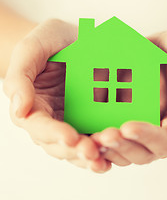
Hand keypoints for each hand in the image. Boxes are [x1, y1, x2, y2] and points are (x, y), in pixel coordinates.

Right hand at [3, 19, 110, 172]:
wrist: (70, 39)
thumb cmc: (48, 42)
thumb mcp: (32, 48)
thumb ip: (20, 76)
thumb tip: (19, 109)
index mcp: (33, 104)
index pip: (38, 125)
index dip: (52, 133)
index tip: (70, 137)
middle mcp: (51, 118)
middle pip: (58, 144)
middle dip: (75, 150)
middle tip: (92, 152)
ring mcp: (71, 120)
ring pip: (77, 147)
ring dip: (90, 156)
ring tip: (104, 159)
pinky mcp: (88, 118)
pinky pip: (93, 136)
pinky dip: (102, 149)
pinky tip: (114, 153)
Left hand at [91, 29, 166, 165]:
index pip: (165, 142)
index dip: (147, 137)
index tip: (127, 126)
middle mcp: (163, 132)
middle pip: (142, 151)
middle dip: (122, 146)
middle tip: (103, 135)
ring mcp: (144, 126)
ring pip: (125, 148)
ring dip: (108, 146)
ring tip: (91, 137)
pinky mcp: (128, 116)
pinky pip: (114, 131)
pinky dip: (100, 135)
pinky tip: (86, 129)